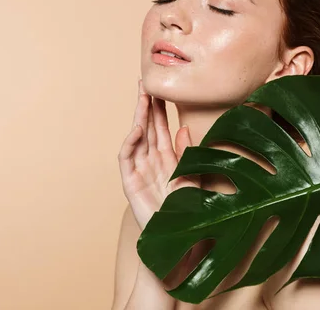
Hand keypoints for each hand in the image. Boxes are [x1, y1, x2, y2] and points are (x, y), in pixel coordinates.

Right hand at [118, 78, 199, 229]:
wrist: (178, 237)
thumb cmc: (187, 210)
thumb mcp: (192, 176)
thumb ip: (187, 153)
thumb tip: (183, 128)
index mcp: (168, 158)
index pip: (161, 127)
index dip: (160, 108)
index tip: (161, 89)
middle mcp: (152, 160)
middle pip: (147, 127)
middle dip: (146, 105)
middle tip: (145, 82)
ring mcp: (140, 169)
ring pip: (137, 137)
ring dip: (138, 117)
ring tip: (142, 97)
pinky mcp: (130, 181)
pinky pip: (127, 157)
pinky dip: (130, 142)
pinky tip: (137, 128)